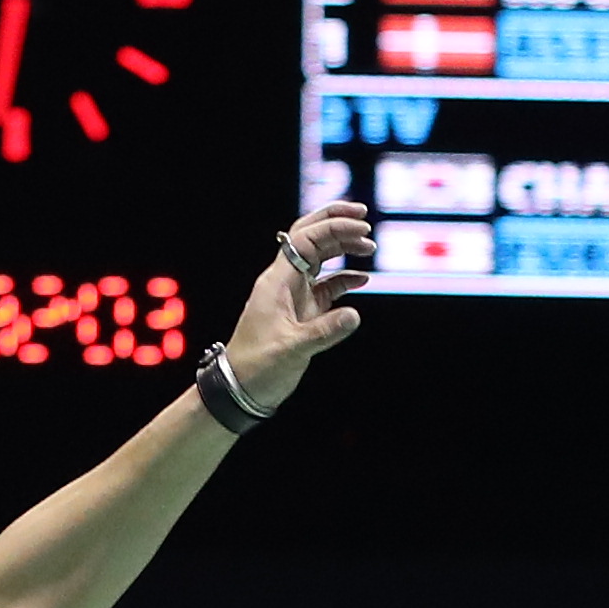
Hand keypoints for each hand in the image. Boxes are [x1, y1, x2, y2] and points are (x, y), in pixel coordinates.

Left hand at [221, 201, 374, 407]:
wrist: (239, 389)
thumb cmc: (257, 368)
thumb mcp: (292, 350)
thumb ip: (324, 332)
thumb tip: (354, 315)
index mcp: (277, 281)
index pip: (307, 240)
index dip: (334, 227)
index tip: (361, 225)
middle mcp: (284, 281)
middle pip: (311, 239)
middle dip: (336, 224)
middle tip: (364, 218)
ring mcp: (293, 295)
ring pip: (320, 260)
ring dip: (343, 249)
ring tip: (369, 247)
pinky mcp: (302, 312)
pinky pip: (326, 286)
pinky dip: (344, 278)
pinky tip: (363, 278)